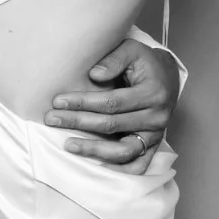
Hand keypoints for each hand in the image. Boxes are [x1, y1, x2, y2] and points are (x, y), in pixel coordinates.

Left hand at [45, 36, 180, 172]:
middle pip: (112, 125)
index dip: (83, 103)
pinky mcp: (153, 146)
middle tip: (52, 119)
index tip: (58, 101)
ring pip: (124, 151)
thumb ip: (114, 59)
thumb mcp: (131, 49)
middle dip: (79, 122)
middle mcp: (157, 117)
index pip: (112, 102)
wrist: (167, 77)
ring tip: (68, 145)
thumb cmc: (144, 62)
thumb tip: (94, 74)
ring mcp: (156, 135)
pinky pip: (137, 165)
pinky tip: (94, 164)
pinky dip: (117, 169)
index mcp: (152, 93)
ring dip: (94, 150)